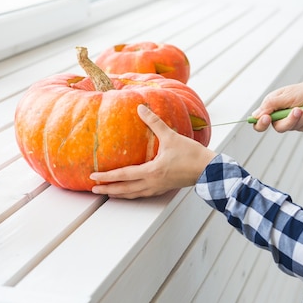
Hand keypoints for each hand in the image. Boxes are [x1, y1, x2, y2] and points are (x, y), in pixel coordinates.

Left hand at [89, 104, 216, 198]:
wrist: (208, 170)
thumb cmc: (191, 154)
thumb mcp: (171, 136)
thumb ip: (154, 122)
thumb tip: (141, 108)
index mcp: (152, 171)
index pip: (124, 175)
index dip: (107, 176)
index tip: (93, 177)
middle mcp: (152, 183)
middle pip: (125, 190)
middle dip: (108, 190)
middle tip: (93, 189)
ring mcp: (159, 187)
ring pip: (134, 194)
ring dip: (120, 194)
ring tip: (108, 193)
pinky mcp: (165, 188)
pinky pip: (143, 194)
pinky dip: (133, 194)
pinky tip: (131, 191)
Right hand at [251, 78, 302, 131]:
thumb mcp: (287, 95)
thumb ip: (271, 105)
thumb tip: (255, 115)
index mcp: (271, 106)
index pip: (259, 121)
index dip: (261, 123)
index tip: (268, 118)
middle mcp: (279, 115)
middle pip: (279, 128)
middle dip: (291, 119)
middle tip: (299, 109)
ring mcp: (291, 121)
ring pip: (294, 127)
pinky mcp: (302, 125)